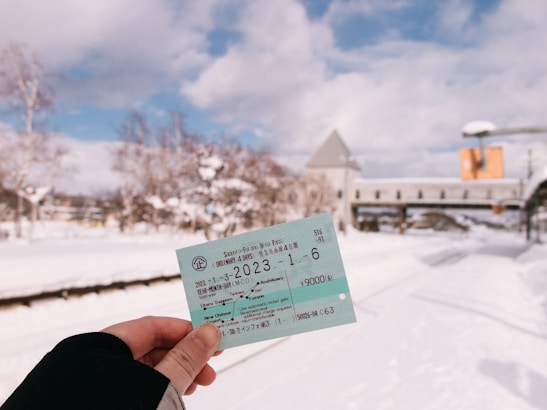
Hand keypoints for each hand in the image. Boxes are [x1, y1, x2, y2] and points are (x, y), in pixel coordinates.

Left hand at [102, 316, 221, 394]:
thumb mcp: (160, 386)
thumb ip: (185, 359)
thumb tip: (209, 332)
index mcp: (104, 348)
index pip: (151, 326)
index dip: (184, 330)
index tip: (211, 338)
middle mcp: (100, 362)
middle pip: (151, 347)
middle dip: (185, 355)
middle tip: (211, 367)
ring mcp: (103, 383)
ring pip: (146, 368)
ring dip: (177, 371)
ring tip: (199, 384)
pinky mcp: (110, 399)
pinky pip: (139, 384)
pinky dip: (162, 385)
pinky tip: (180, 393)